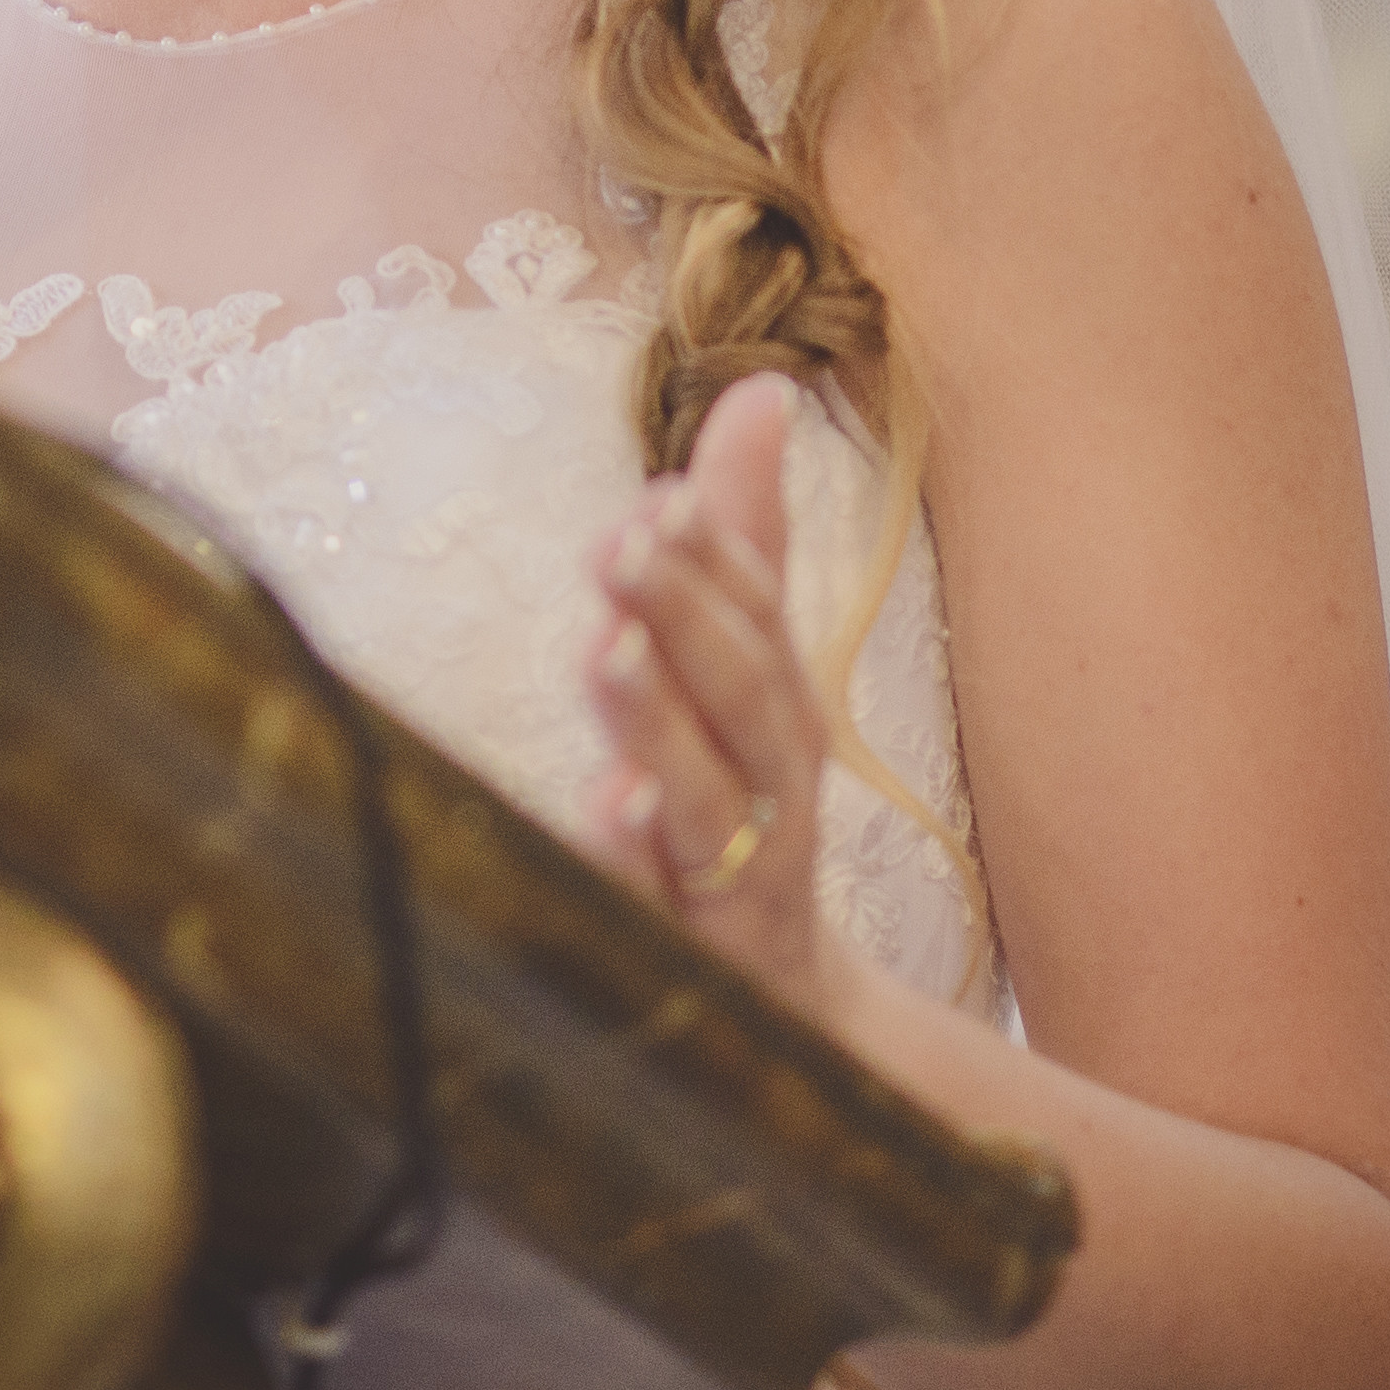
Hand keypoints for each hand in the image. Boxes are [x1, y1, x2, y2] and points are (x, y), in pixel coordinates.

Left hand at [574, 372, 835, 1010]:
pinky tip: (601, 814)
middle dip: (689, 618)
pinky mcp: (693, 952)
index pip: (759, 617)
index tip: (661, 498)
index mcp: (779, 706)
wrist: (788, 1002)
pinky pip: (660, 910)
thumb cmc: (746, 799)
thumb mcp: (746, 667)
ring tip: (608, 654)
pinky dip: (634, 864)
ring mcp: (736, 874)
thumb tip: (761, 386)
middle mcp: (772, 784)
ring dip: (660, 725)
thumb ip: (745, 536)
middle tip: (624, 544)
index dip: (719, 559)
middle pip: (743, 695)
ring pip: (706, 797)